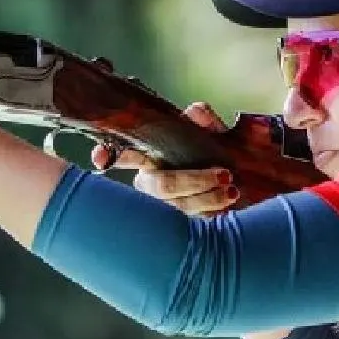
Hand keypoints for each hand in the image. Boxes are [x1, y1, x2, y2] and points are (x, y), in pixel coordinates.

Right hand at [92, 102, 240, 215]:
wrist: (239, 185)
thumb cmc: (215, 155)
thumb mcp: (212, 134)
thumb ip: (205, 121)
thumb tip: (196, 111)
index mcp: (148, 156)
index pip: (121, 153)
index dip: (105, 155)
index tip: (99, 158)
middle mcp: (149, 182)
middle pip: (161, 185)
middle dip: (193, 180)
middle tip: (224, 174)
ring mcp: (161, 206)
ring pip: (177, 207)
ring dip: (207, 198)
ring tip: (231, 190)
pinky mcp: (177, 227)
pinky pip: (190, 224)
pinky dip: (211, 213)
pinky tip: (227, 207)